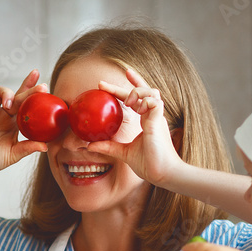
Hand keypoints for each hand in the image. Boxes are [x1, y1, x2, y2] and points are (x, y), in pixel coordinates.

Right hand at [0, 69, 49, 180]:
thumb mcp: (14, 154)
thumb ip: (28, 147)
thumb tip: (45, 146)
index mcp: (16, 123)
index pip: (28, 105)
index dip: (35, 94)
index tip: (46, 88)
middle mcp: (5, 114)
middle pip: (18, 94)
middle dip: (29, 86)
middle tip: (42, 87)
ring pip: (1, 90)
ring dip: (7, 93)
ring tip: (8, 104)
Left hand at [87, 68, 182, 184]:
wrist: (162, 174)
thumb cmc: (149, 164)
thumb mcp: (124, 153)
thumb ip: (108, 147)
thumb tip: (89, 146)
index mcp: (148, 121)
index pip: (140, 98)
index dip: (132, 86)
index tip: (120, 76)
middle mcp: (154, 116)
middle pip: (145, 90)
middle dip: (127, 82)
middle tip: (101, 83)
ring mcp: (157, 117)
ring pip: (152, 91)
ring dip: (136, 91)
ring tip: (126, 102)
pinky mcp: (159, 121)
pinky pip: (155, 101)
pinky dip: (145, 101)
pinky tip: (138, 108)